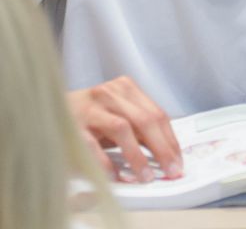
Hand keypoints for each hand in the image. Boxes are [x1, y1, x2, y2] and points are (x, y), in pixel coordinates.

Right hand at [68, 75, 182, 181]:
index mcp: (125, 88)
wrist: (48, 109)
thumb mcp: (117, 113)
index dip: (170, 140)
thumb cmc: (89, 115)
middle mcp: (110, 93)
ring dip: (137, 156)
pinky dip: (106, 163)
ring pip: (122, 129)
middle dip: (161, 148)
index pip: (156, 113)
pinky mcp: (73, 125)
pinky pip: (93, 145)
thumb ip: (138, 127)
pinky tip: (114, 177)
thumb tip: (165, 152)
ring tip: (146, 176)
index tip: (178, 161)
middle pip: (144, 120)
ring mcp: (90, 107)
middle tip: (170, 170)